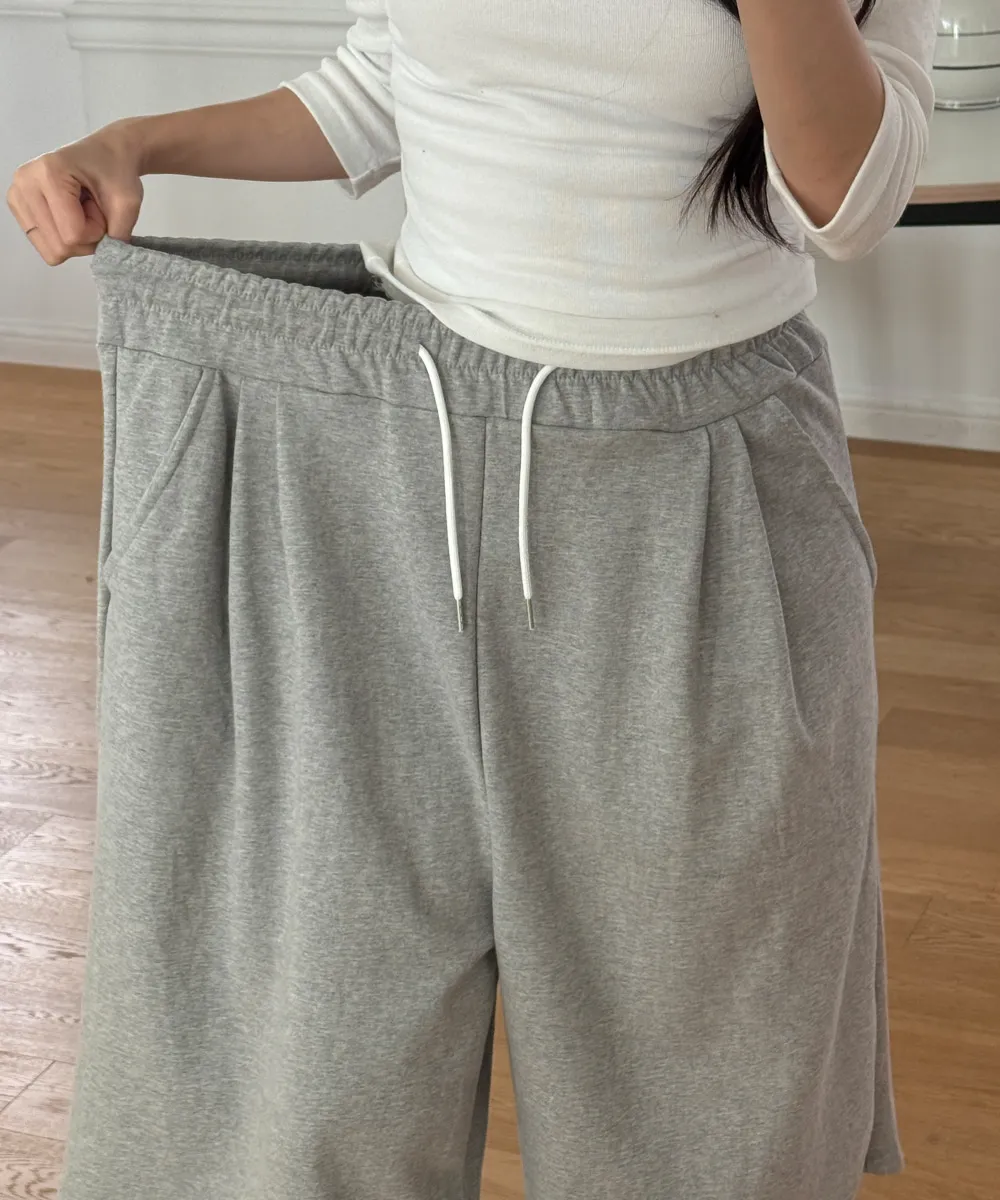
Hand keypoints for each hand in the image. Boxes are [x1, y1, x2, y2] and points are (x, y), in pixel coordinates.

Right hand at [6, 122, 144, 265]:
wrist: (105, 154)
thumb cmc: (116, 173)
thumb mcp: (128, 202)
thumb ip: (119, 235)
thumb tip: (106, 260)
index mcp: (49, 174)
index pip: (73, 235)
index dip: (97, 231)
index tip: (100, 207)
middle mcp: (24, 183)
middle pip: (59, 247)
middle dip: (85, 238)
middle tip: (91, 210)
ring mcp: (16, 195)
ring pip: (51, 251)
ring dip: (74, 239)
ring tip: (80, 211)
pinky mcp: (17, 207)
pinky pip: (44, 246)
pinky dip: (63, 237)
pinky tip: (68, 214)